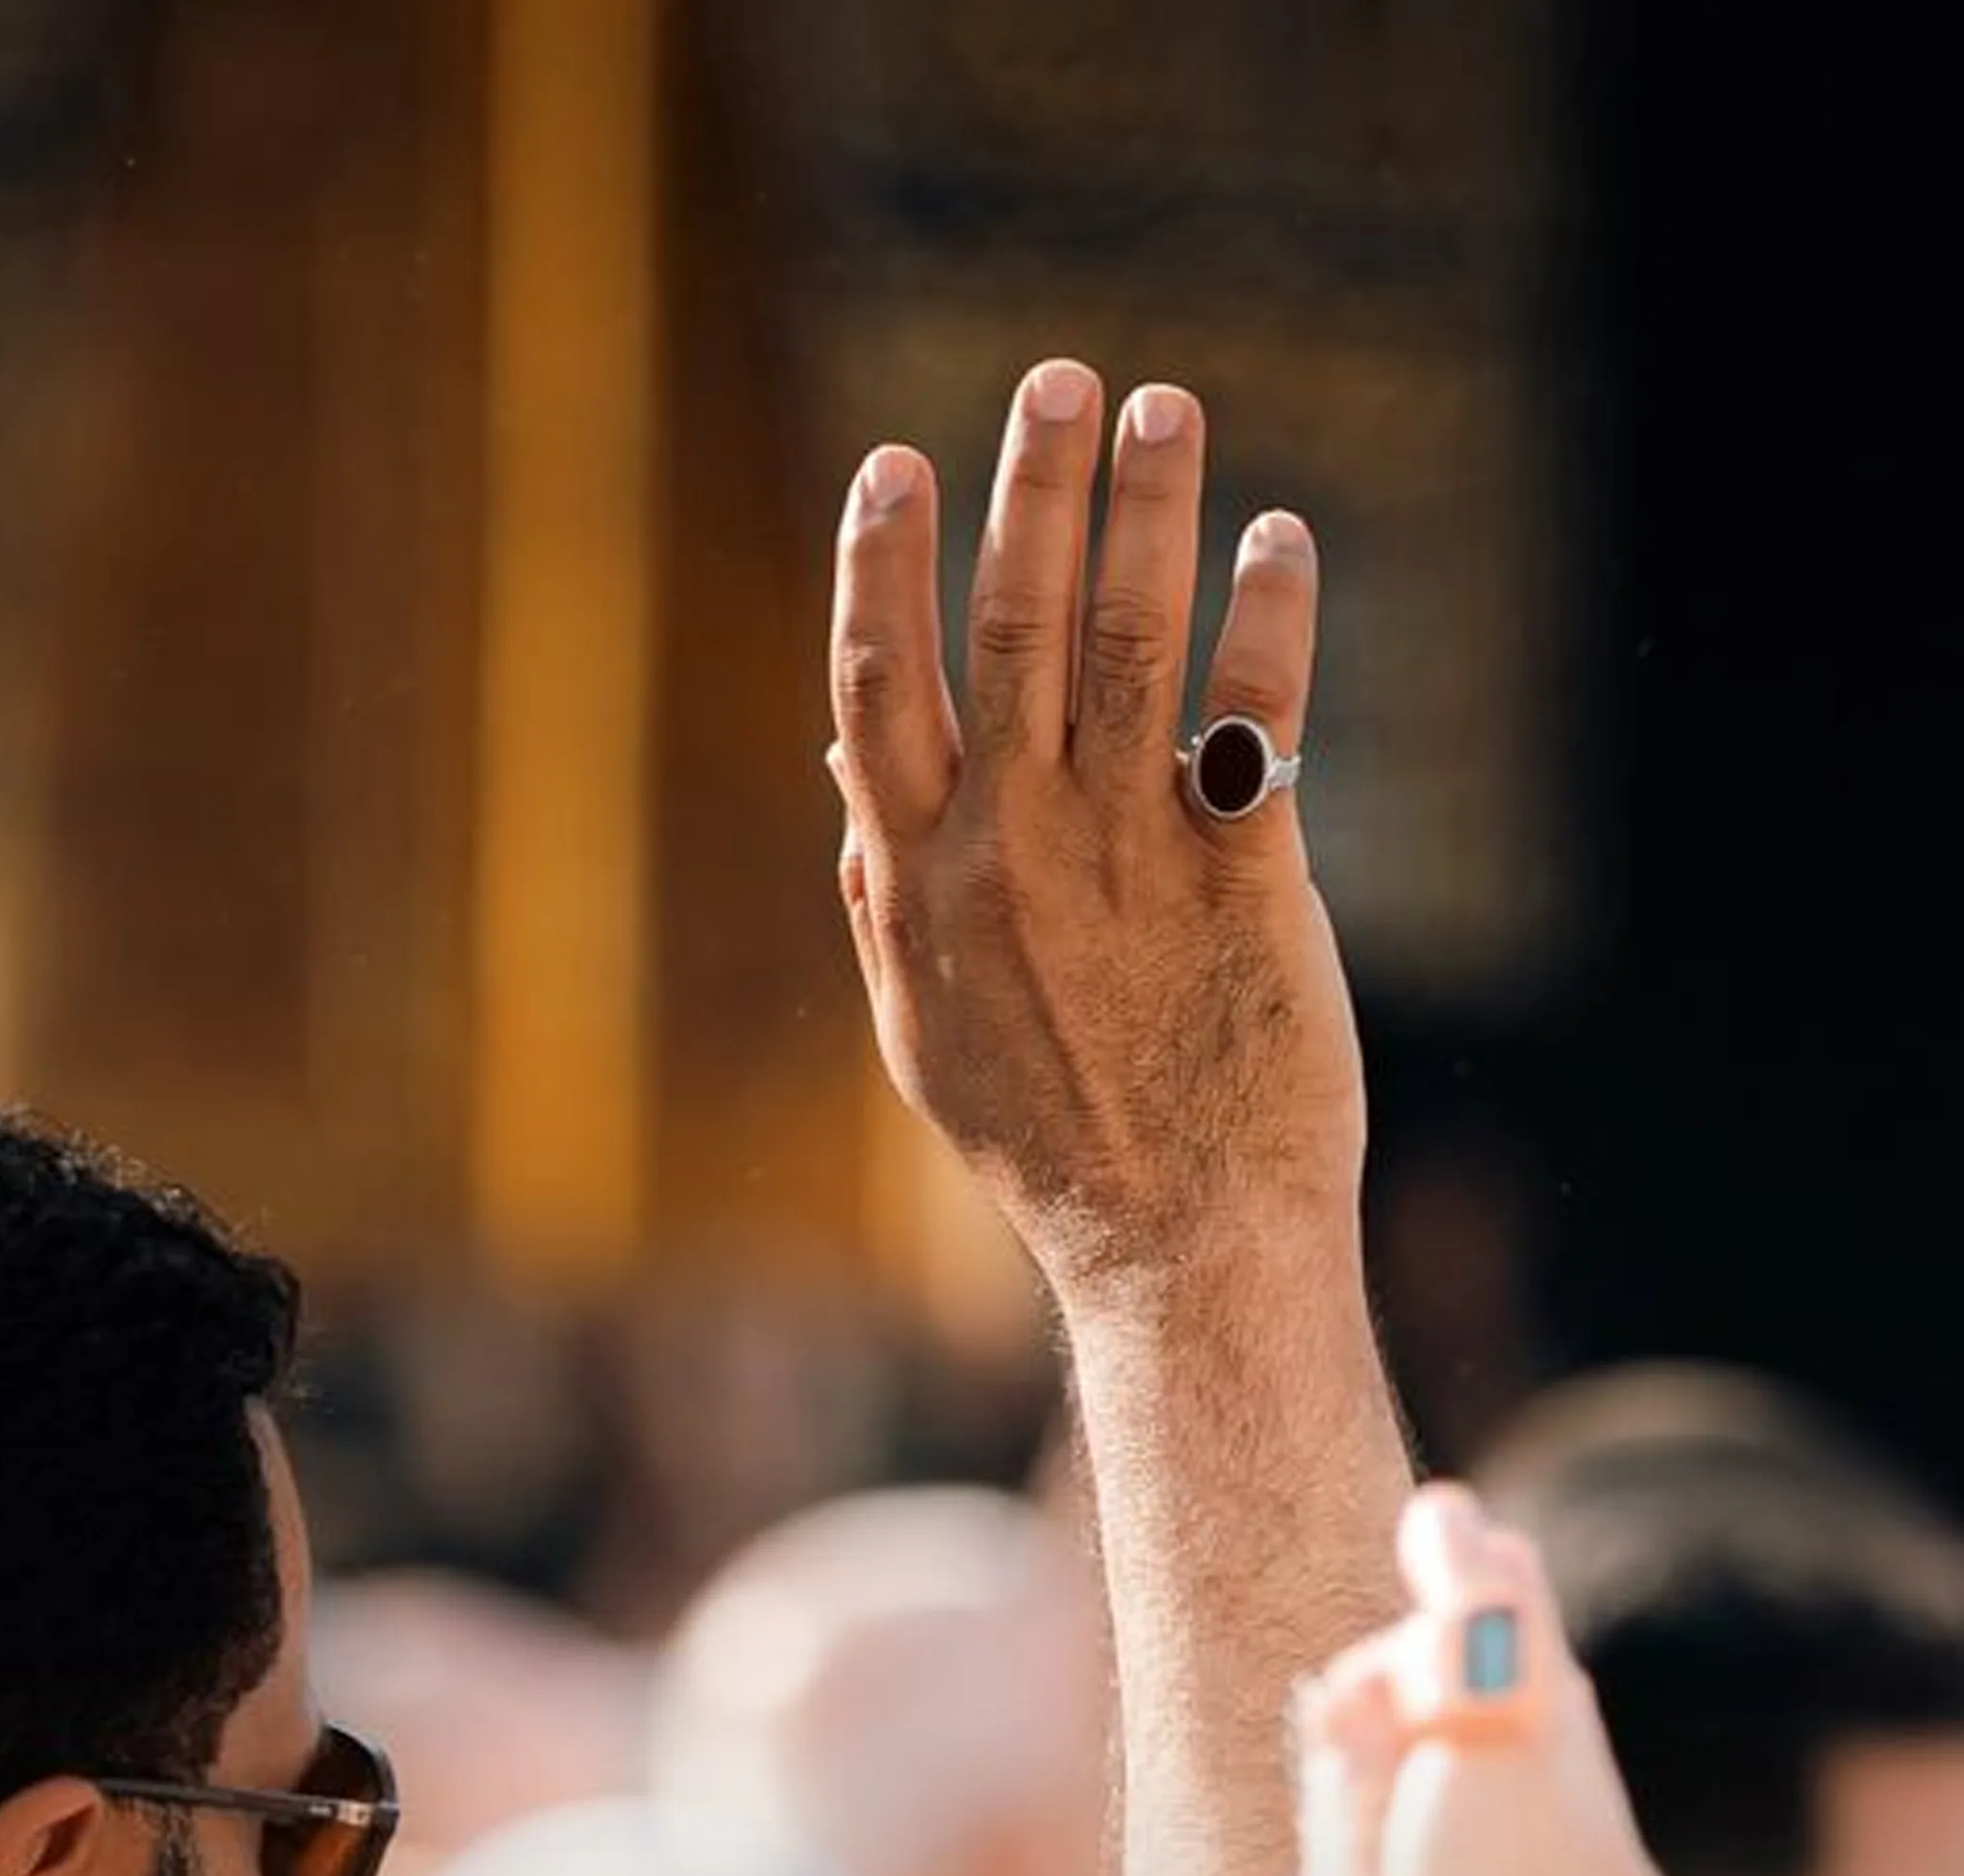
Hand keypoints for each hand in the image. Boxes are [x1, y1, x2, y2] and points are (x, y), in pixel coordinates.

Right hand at [828, 362, 1362, 1296]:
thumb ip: (877, 895)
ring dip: (1144, 515)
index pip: (878, 691)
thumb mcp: (920, 1030)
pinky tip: (1279, 541)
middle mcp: (1013, 855)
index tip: (892, 464)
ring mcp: (1127, 866)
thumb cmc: (1047, 1143)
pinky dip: (1267, 623)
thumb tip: (842, 775)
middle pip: (1007, 633)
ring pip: (1125, 651)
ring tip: (1165, 408)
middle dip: (1028, 491)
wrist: (1174, 1249)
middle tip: (1059, 379)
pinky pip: (1256, 726)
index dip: (881, 568)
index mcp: (922, 882)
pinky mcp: (1247, 887)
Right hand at [1275, 1485, 1718, 1875]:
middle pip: (1547, 1670)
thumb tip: (1364, 1684)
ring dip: (1510, 1680)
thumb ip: (1344, 1790)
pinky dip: (1529, 1754)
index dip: (1461, 1564)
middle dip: (1491, 1600)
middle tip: (1445, 1543)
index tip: (1441, 1509)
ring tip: (1433, 1675)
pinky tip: (1475, 1796)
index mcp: (1493, 1809)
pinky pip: (1580, 1800)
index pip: (1492, 1637)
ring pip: (1570, 1735)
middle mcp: (1579, 1827)